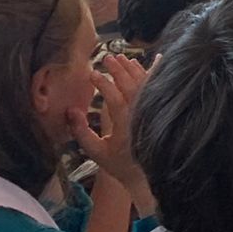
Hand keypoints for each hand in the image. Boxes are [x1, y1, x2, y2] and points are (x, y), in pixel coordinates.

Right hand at [70, 55, 149, 193]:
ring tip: (122, 57)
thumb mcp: (95, 151)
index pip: (114, 97)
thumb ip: (81, 132)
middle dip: (118, 69)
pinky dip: (157, 72)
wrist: (147, 174)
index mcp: (125, 124)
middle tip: (107, 58)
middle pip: (131, 85)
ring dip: (134, 68)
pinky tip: (157, 59)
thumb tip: (71, 110)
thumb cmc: (119, 164)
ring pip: (145, 84)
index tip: (92, 74)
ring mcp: (153, 111)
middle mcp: (141, 114)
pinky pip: (160, 87)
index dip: (103, 83)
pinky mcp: (161, 110)